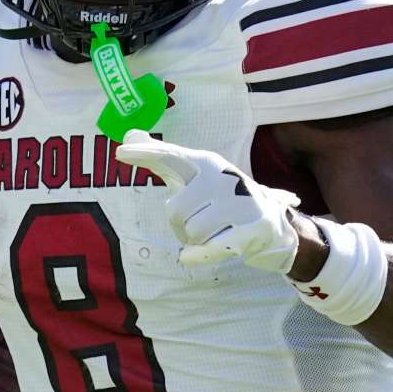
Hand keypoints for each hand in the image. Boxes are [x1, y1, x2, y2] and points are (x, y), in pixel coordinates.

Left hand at [115, 129, 300, 271]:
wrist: (271, 223)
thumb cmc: (222, 198)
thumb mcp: (194, 176)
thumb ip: (162, 157)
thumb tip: (129, 135)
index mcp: (206, 163)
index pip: (170, 156)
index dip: (145, 154)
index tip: (120, 152)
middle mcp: (223, 177)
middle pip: (174, 211)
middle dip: (180, 225)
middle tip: (198, 222)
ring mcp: (240, 203)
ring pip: (191, 233)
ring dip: (195, 240)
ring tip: (214, 232)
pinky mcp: (251, 229)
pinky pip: (208, 249)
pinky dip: (196, 256)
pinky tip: (191, 256)